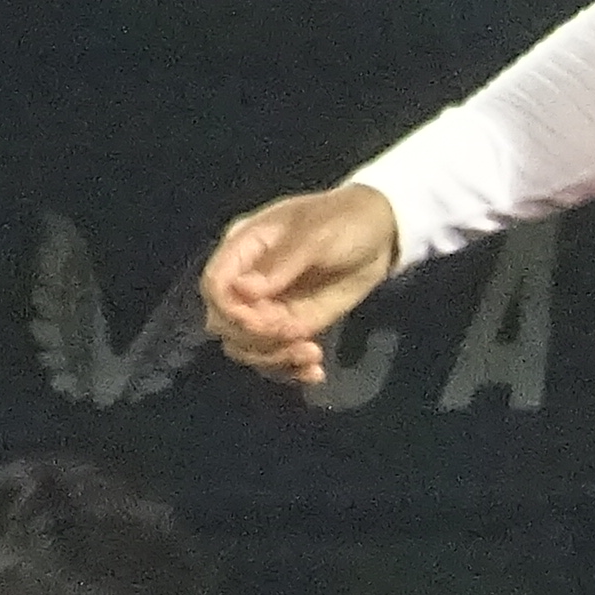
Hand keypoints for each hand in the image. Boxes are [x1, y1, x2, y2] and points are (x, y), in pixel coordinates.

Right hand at [203, 183, 403, 387]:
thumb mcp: (317, 236)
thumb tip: (242, 290)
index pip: (215, 286)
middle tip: (296, 335)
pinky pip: (275, 356)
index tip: (265, 322)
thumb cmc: (344, 221)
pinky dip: (290, 370)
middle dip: (255, 338)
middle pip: (223, 323)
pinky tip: (314, 372)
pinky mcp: (291, 325)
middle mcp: (246, 281)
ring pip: (245, 346)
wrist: (380, 234)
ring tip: (312, 354)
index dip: (231, 311)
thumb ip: (281, 263)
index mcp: (243, 248)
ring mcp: (267, 307)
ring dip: (273, 359)